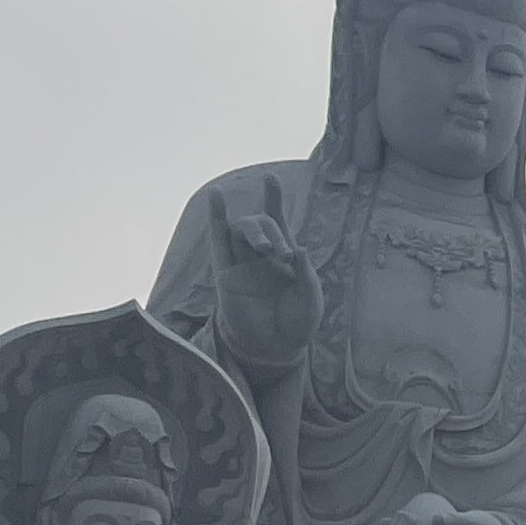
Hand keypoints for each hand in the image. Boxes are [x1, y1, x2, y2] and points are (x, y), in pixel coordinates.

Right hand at [212, 176, 320, 377]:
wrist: (275, 346)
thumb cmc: (297, 322)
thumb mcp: (310, 297)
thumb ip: (305, 273)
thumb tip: (299, 247)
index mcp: (285, 257)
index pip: (277, 221)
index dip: (273, 199)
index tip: (270, 178)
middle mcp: (262, 255)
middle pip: (259, 224)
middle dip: (269, 232)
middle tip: (280, 255)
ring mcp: (243, 262)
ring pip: (240, 230)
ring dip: (252, 232)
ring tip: (266, 250)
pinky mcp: (226, 273)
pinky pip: (219, 241)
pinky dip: (216, 218)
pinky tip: (216, 196)